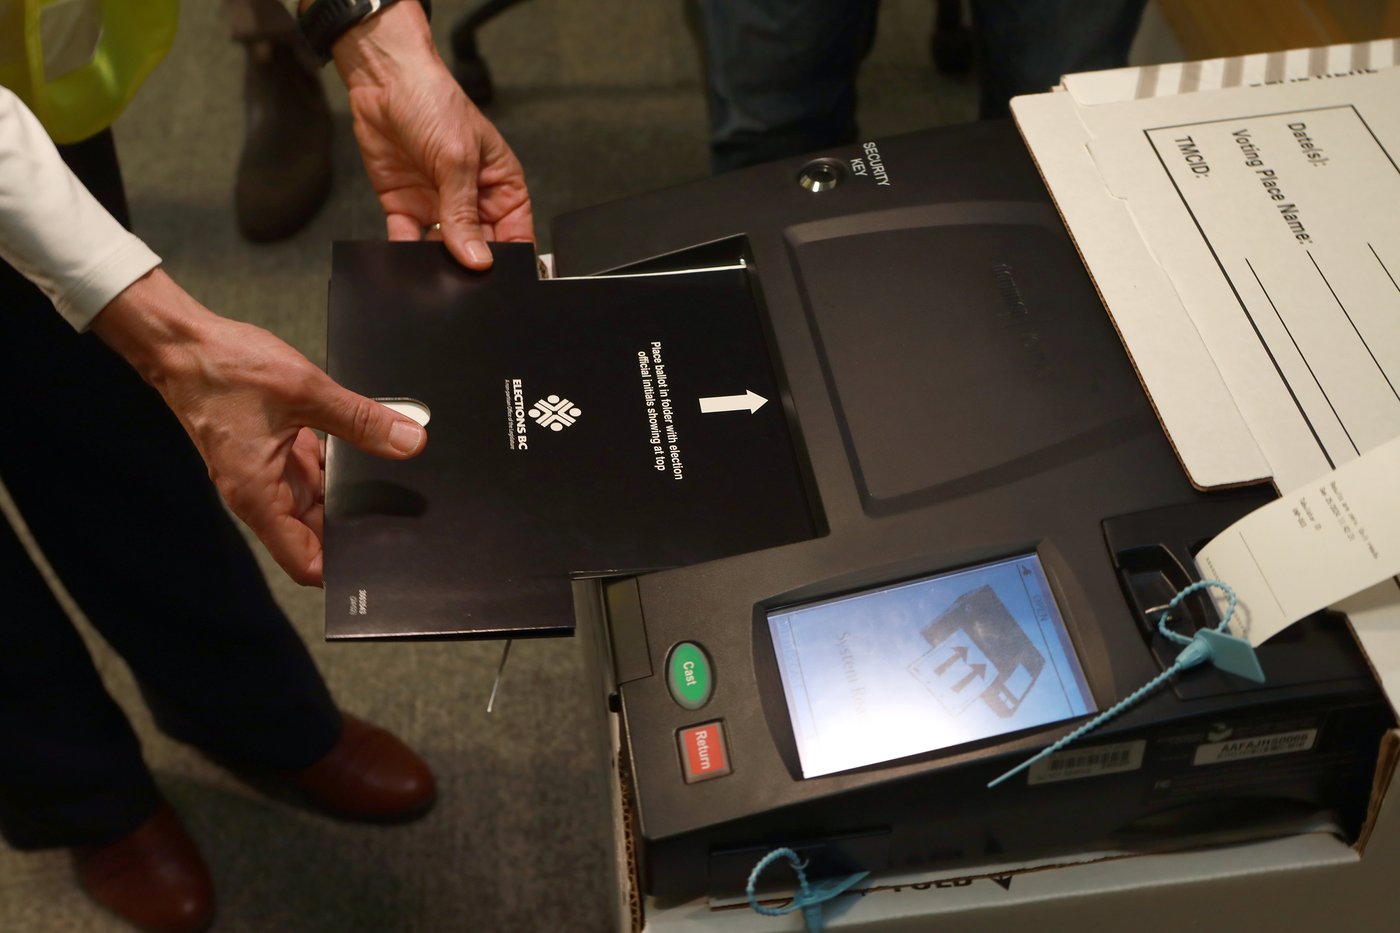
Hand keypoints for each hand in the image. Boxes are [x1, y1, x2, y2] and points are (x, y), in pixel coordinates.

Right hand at [90, 268, 426, 585]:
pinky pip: (311, 474)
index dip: (342, 568)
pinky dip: (335, 467)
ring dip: (347, 494)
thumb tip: (408, 441)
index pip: (304, 562)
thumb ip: (360, 421)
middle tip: (399, 515)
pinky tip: (362, 448)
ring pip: (317, 503)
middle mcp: (261, 494)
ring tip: (388, 482)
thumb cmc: (224, 370)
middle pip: (316, 535)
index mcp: (259, 495)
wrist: (183, 346)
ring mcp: (266, 475)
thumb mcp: (305, 392)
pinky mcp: (271, 455)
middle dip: (355, 528)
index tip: (378, 560)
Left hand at [330, 2, 533, 269]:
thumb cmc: (434, 102)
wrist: (384, 80)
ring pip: (443, 251)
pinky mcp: (405, 207)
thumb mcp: (457, 159)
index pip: (515, 235)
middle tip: (463, 276)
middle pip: (479, 248)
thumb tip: (478, 259)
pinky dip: (405, 252)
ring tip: (433, 268)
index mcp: (501, 187)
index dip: (510, 259)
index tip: (499, 277)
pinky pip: (408, 240)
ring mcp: (438, 206)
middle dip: (470, 264)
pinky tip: (405, 256)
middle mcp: (472, 200)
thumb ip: (464, 214)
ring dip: (438, 262)